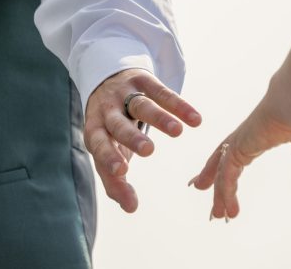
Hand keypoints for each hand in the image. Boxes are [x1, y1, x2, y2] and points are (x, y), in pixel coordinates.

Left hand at [84, 69, 200, 212]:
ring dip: (159, 118)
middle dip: (131, 137)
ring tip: (177, 131)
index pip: (99, 146)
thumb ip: (114, 180)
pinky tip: (195, 120)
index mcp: (95, 130)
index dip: (108, 157)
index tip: (124, 172)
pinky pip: (161, 91)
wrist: (108, 82)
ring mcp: (125, 94)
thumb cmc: (110, 127)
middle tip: (148, 150)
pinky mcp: (142, 81)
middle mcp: (108, 111)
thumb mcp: (109, 150)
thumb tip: (130, 208)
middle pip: (117, 124)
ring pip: (141, 105)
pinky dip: (178, 105)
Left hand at [189, 99, 290, 219]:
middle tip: (199, 186)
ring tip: (216, 213)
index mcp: (255, 137)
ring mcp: (239, 142)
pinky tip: (224, 206)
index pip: (234, 155)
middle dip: (210, 175)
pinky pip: (228, 174)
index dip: (225, 166)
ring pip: (222, 172)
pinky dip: (225, 191)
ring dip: (218, 193)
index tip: (218, 175)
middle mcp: (243, 139)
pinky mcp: (239, 147)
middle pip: (220, 160)